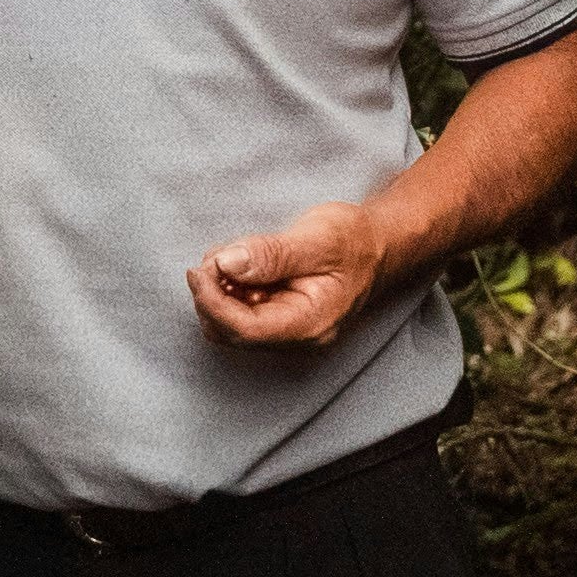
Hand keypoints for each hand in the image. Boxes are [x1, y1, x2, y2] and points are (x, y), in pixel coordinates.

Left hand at [188, 200, 392, 349]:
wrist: (378, 245)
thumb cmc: (355, 241)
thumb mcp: (317, 239)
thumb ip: (272, 254)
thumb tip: (227, 263)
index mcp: (308, 324)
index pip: (244, 329)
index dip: (212, 302)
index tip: (198, 270)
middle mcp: (296, 337)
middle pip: (232, 332)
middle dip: (213, 296)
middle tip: (215, 257)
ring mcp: (287, 331)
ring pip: (232, 325)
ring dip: (219, 292)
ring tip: (232, 255)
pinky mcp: (279, 318)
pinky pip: (241, 313)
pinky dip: (230, 289)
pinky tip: (241, 263)